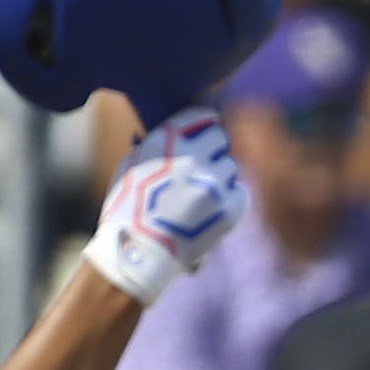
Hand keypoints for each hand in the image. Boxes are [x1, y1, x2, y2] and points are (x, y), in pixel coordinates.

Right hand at [80, 108, 248, 307]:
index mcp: (166, 139)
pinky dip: (230, 201)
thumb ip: (162, 144)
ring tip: (200, 198)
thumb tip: (187, 132)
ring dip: (219, 178)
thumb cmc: (129, 208)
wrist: (137, 252)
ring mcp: (213, 182)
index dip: (204, 128)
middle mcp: (192, 156)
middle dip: (213, 153)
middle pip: (221, 140)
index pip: (203, 117)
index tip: (203, 139)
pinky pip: (239, 193)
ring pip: (231, 168)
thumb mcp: (134, 162)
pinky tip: (211, 211)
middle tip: (201, 171)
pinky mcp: (228, 207)